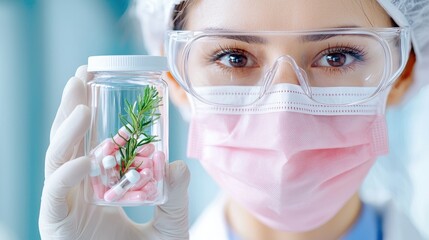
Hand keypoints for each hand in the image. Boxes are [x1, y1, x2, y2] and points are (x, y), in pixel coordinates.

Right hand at [39, 66, 189, 239]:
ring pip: (57, 158)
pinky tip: (88, 160)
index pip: (87, 140)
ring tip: (83, 101)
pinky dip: (69, 173)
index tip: (97, 80)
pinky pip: (55, 191)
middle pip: (68, 141)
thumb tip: (180, 164)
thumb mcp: (171, 224)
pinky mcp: (55, 223)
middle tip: (81, 75)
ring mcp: (63, 204)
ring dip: (66, 129)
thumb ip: (177, 196)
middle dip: (71, 107)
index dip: (89, 110)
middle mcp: (77, 189)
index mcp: (97, 184)